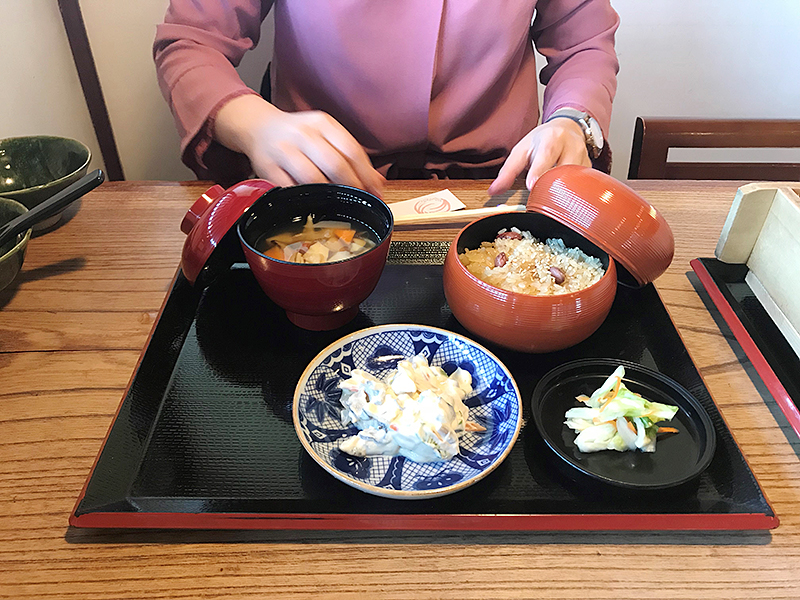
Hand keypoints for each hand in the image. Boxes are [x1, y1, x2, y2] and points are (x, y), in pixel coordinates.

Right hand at [214, 95, 384, 197]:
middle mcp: (303, 134)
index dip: (366, 173)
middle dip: (352, 186)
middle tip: (360, 199)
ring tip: (340, 202)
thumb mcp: (325, 134)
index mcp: (322, 123)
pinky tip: (315, 203)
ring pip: (313, 179)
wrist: (259, 128)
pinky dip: (306, 199)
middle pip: (335, 164)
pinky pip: (291, 189)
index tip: (375, 190)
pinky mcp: (268, 167)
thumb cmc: (299, 135)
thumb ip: (350, 154)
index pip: (351, 149)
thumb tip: (377, 181)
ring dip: (330, 195)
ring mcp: (284, 150)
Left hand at [487, 118, 590, 194]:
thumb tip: (493, 191)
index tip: (532, 185)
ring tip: (551, 204)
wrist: (567, 129)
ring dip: (562, 194)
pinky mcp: (590, 171)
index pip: (546, 155)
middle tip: (539, 200)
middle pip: (563, 171)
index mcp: (552, 139)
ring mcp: (585, 159)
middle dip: (551, 186)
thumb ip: (508, 171)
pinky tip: (563, 202)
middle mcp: (572, 147)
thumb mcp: (522, 150)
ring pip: (576, 181)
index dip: (539, 171)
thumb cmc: (542, 141)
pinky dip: (572, 196)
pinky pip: (583, 187)